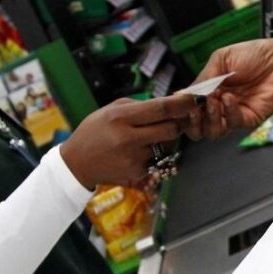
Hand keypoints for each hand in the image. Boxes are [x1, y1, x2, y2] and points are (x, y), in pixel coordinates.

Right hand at [60, 94, 201, 188]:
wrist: (77, 163)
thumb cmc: (95, 131)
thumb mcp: (111, 110)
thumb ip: (139, 106)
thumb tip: (168, 103)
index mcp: (121, 117)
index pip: (161, 109)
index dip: (182, 104)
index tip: (195, 99)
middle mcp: (128, 139)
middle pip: (170, 130)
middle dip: (178, 123)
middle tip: (178, 119)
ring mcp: (133, 159)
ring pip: (166, 146)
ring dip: (165, 139)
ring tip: (148, 136)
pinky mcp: (136, 174)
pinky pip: (157, 160)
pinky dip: (153, 154)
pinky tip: (137, 151)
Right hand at [184, 36, 272, 139]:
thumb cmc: (255, 55)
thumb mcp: (222, 59)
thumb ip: (204, 78)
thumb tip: (183, 95)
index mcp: (209, 90)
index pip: (188, 108)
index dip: (180, 110)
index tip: (176, 104)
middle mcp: (218, 106)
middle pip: (196, 128)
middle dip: (190, 122)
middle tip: (192, 110)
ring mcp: (233, 114)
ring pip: (212, 132)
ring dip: (208, 118)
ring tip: (212, 101)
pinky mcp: (249, 119)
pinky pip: (232, 124)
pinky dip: (227, 112)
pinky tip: (229, 98)